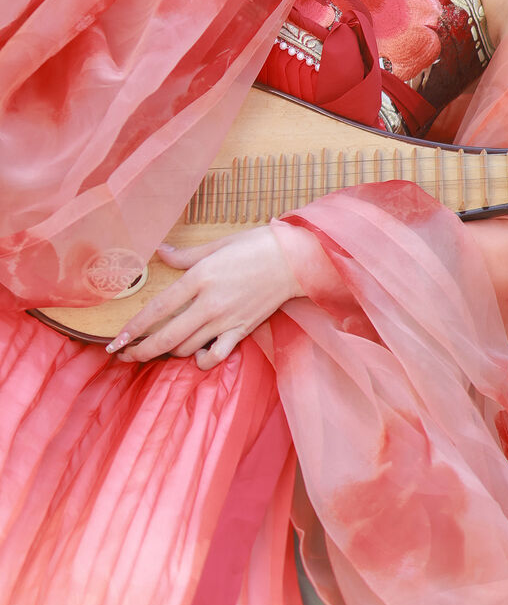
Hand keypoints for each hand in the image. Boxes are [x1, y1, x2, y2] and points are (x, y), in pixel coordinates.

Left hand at [105, 228, 304, 368]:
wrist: (295, 260)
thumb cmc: (256, 245)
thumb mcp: (217, 245)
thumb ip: (185, 255)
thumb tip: (160, 252)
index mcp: (200, 278)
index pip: (157, 308)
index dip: (133, 328)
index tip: (115, 341)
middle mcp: (209, 303)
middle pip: (166, 337)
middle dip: (140, 351)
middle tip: (124, 356)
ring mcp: (225, 320)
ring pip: (186, 348)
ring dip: (167, 352)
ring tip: (157, 350)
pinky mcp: (241, 330)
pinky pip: (215, 355)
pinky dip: (201, 360)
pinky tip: (195, 355)